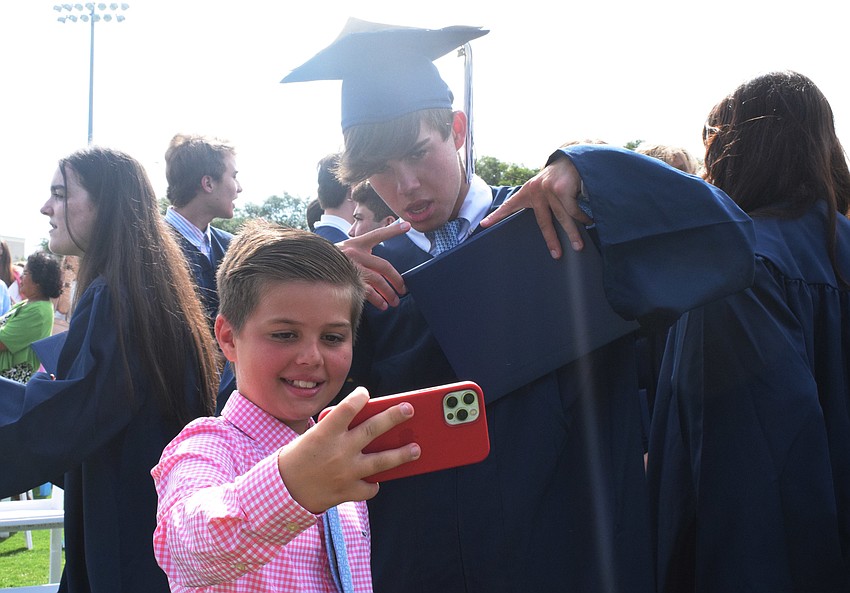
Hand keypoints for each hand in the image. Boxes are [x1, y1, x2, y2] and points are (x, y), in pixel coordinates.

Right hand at [277, 387, 419, 513]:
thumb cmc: (297, 460)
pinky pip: (370, 487)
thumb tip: (366, 426)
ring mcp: (346, 472)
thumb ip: (336, 431)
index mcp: (325, 433)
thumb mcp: (311, 438)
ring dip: (402, 454)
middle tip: (410, 409)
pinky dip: (374, 483)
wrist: (281, 492)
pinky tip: (376, 479)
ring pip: (382, 461)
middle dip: (395, 417)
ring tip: (416, 449)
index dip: (359, 397)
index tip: (366, 393)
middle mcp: (339, 450)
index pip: (348, 407)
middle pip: (373, 430)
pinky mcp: (348, 491)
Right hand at [336, 222, 409, 309]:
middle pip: (383, 266)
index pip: (377, 234)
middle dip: (396, 279)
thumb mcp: (344, 249)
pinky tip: (382, 305)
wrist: (310, 265)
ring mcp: (351, 267)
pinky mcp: (348, 281)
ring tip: (394, 301)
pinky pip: (367, 291)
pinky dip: (377, 299)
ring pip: (377, 280)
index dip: (393, 230)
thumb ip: (361, 251)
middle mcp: (355, 254)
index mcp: (356, 243)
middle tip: (403, 289)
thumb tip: (379, 264)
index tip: (407, 226)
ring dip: (388, 292)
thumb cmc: (331, 260)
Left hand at [479, 154, 592, 256]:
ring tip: (578, 246)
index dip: (496, 215)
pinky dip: (581, 218)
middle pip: (543, 222)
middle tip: (556, 254)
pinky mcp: (561, 189)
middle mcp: (535, 190)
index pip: (509, 205)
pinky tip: (588, 222)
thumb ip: (539, 202)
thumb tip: (547, 226)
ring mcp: (548, 189)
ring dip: (572, 233)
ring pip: (562, 218)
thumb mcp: (542, 187)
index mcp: (527, 192)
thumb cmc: (557, 179)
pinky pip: (573, 210)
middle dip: (551, 240)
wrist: (571, 159)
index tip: (483, 224)